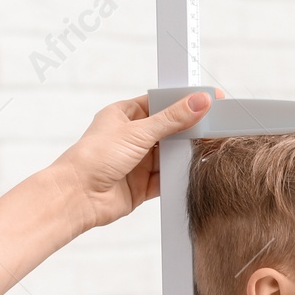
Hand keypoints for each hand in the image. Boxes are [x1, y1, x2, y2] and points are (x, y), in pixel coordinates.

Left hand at [47, 88, 223, 234]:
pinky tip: (194, 169)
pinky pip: (168, 178)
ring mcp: (138, 161)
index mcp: (125, 115)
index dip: (185, 100)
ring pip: (171, 154)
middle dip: (190, 128)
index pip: (161, 102)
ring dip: (186, 153)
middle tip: (216, 124)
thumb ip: (172, 119)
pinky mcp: (143, 185)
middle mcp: (132, 137)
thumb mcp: (138, 132)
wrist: (78, 197)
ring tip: (209, 146)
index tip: (209, 98)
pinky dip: (180, 175)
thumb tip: (199, 102)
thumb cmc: (94, 157)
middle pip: (169, 129)